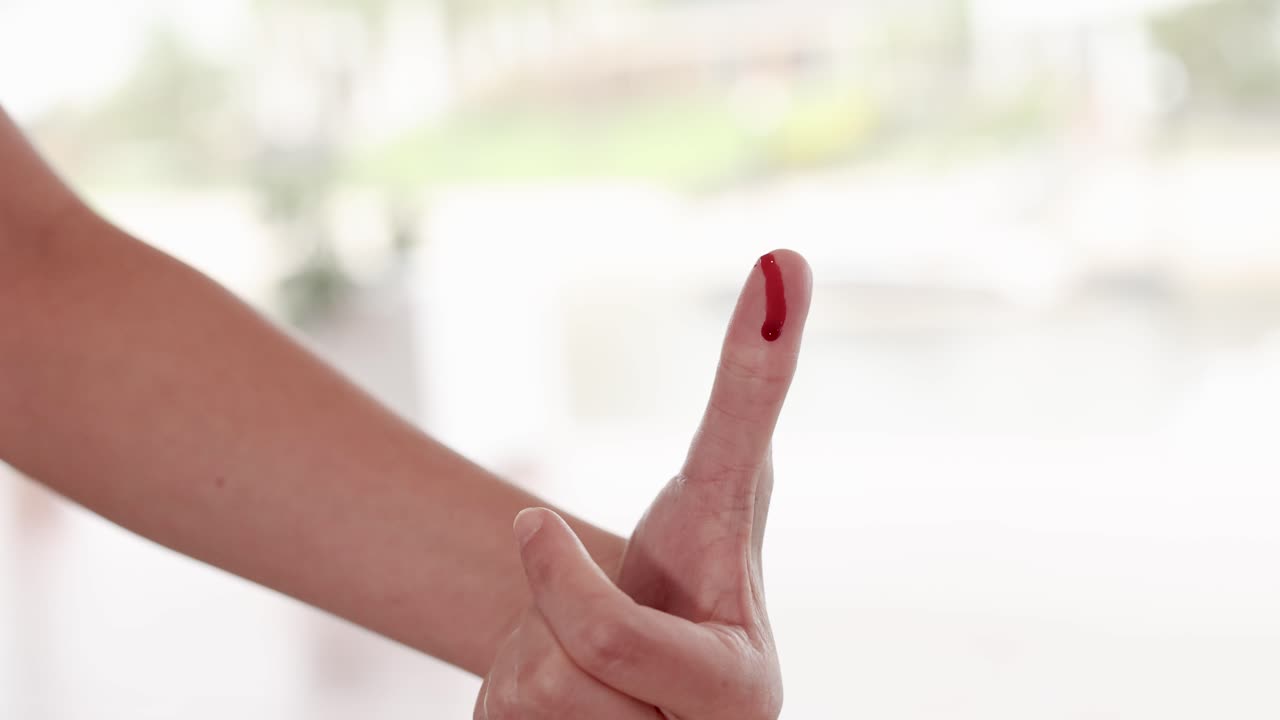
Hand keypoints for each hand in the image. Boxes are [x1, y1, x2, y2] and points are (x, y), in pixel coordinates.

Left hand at [475, 250, 810, 718]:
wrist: (650, 653)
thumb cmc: (694, 563)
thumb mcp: (717, 483)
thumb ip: (752, 392)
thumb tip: (782, 260)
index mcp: (738, 694)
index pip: (611, 647)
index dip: (558, 586)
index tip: (529, 523)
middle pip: (552, 689)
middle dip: (552, 630)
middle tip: (596, 623)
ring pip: (515, 715)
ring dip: (529, 667)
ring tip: (589, 666)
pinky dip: (508, 709)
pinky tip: (567, 703)